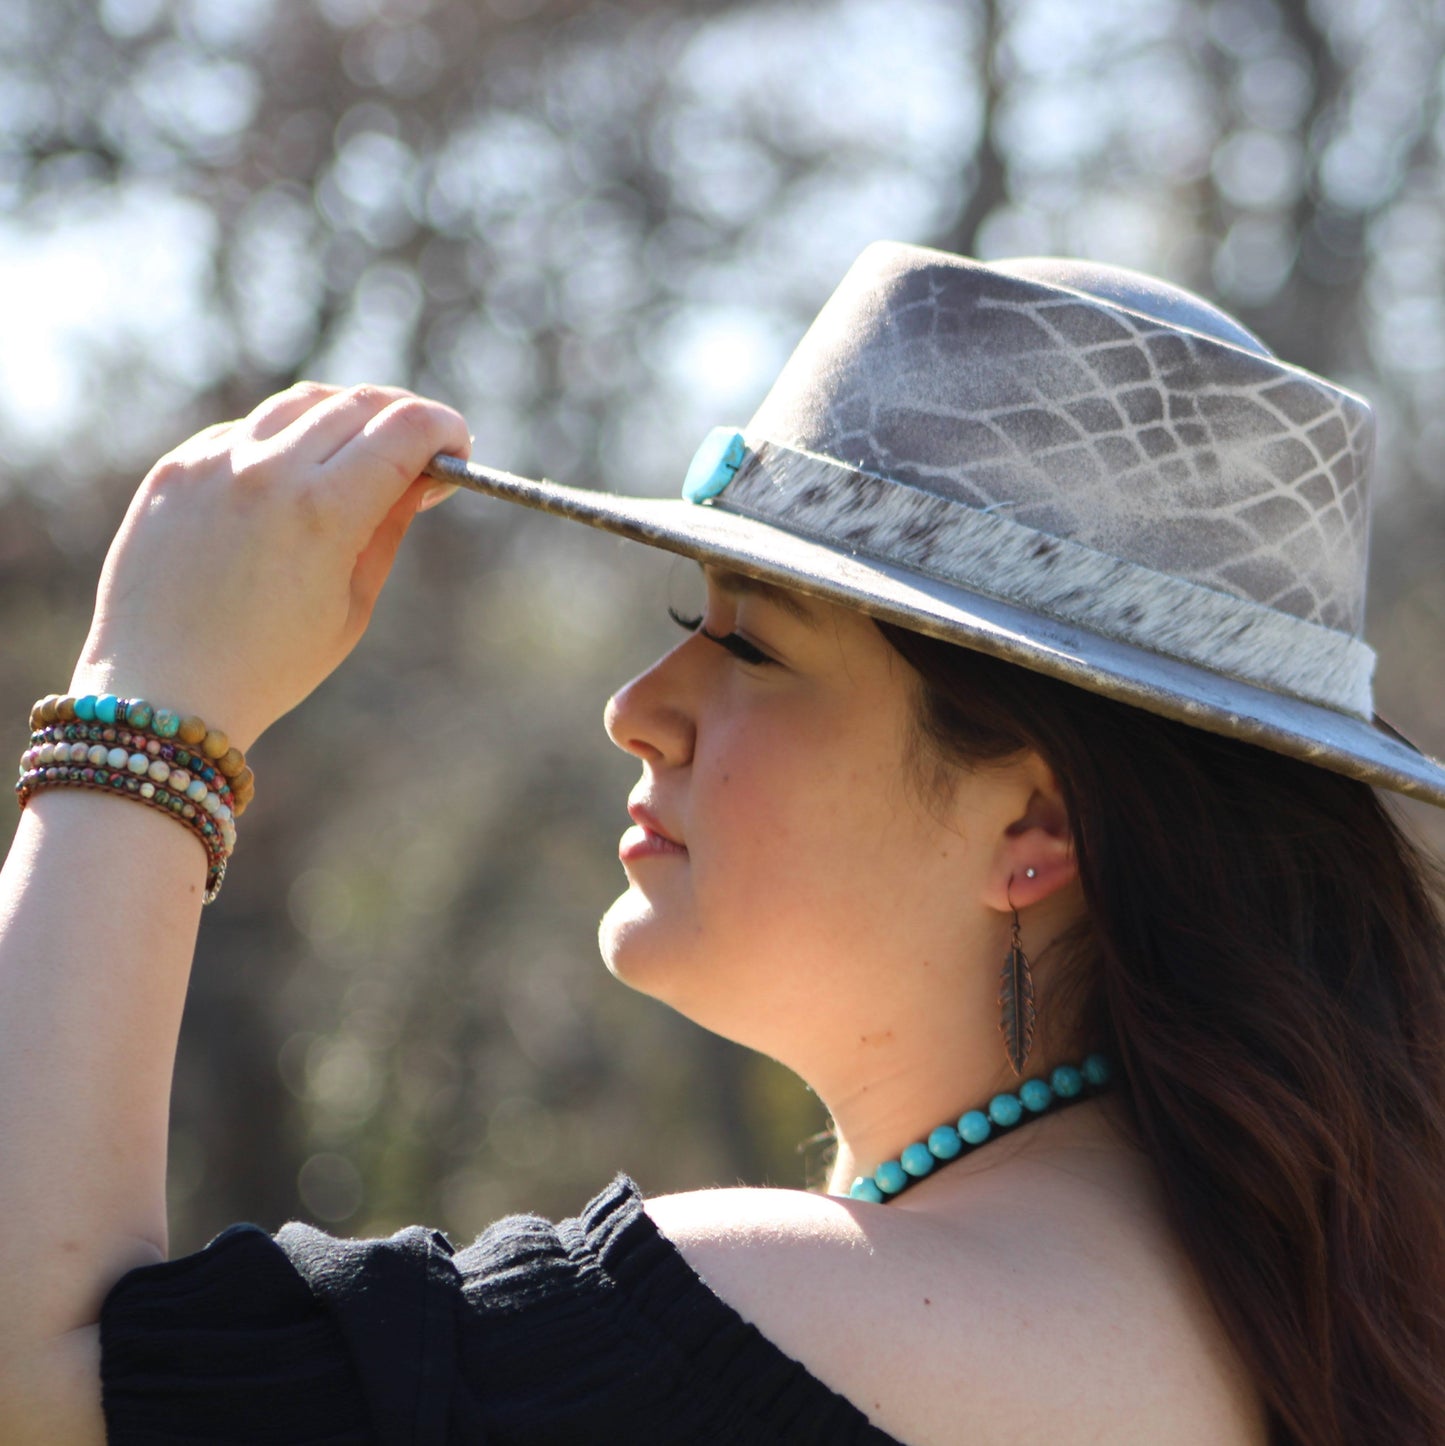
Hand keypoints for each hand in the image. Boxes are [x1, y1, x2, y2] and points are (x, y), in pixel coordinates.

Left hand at [69, 382, 470, 749]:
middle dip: (403, 418)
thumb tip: (424, 475)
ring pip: (301, 403)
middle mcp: (267, 470)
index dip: (444, 428)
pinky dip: (286, 442)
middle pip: (359, 403)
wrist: (161, 690)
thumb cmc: (270, 665)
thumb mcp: (352, 604)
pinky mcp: (175, 469)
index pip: (405, 428)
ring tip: (360, 457)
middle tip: (421, 447)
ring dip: (345, 418)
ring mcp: (213, 462)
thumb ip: (389, 527)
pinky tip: (295, 483)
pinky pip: (247, 431)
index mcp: (323, 511)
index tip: (457, 447)